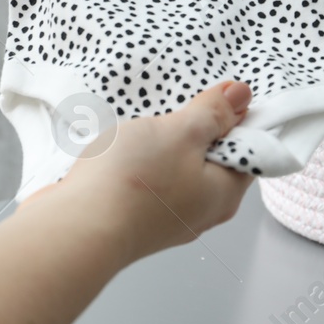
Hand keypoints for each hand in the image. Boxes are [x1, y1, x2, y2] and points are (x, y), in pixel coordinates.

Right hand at [36, 79, 255, 263]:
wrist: (73, 228)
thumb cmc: (133, 182)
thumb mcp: (182, 132)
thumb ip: (213, 113)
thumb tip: (241, 97)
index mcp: (224, 193)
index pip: (249, 150)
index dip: (238, 118)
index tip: (220, 94)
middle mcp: (200, 212)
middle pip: (211, 159)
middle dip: (197, 129)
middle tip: (182, 101)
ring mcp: (165, 219)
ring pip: (175, 169)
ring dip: (164, 144)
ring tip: (148, 119)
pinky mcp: (133, 218)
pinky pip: (147, 181)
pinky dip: (140, 161)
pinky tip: (124, 145)